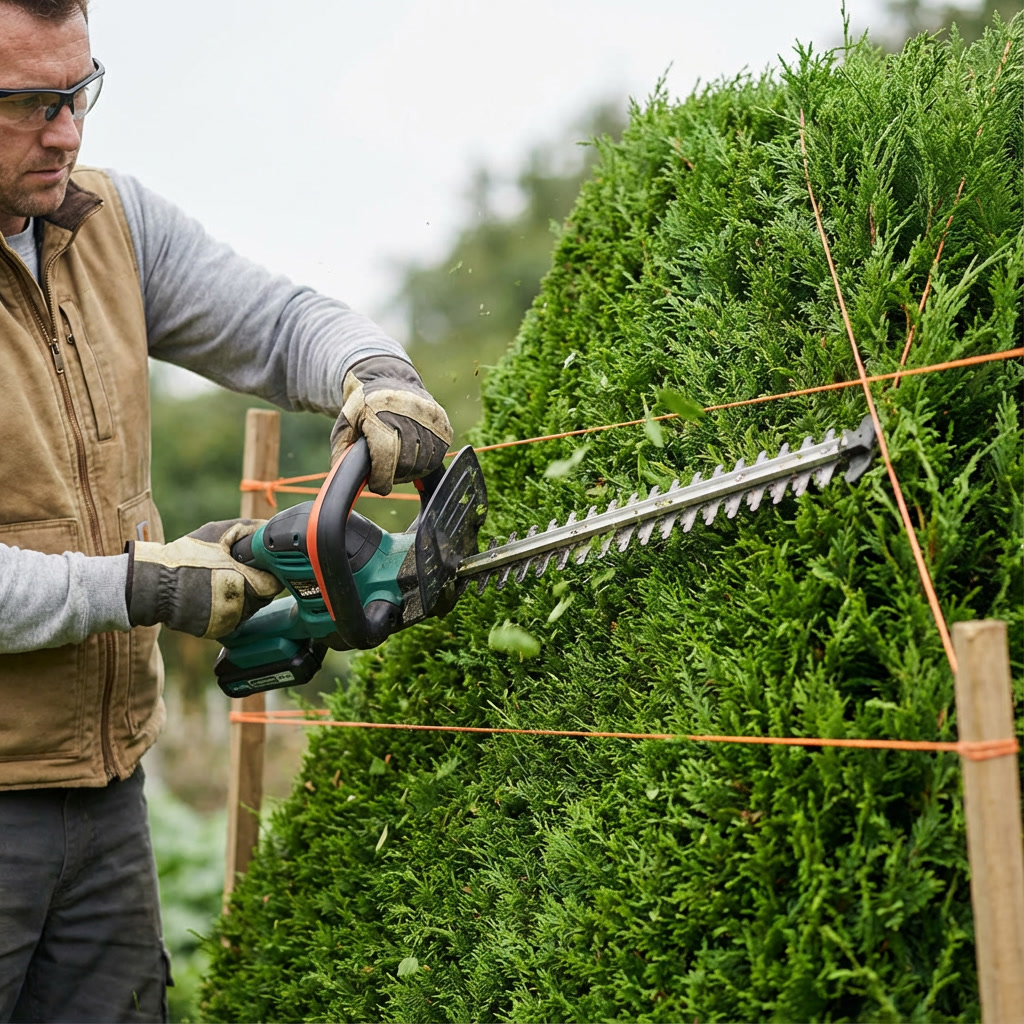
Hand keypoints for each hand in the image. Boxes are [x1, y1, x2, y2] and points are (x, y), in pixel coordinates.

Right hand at [125, 520, 281, 638]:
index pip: (275, 583)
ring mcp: (230, 621)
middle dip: (258, 584)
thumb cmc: (186, 558)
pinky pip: (234, 619)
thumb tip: (267, 528)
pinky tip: (215, 596)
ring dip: (245, 597)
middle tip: (241, 572)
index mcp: (247, 583)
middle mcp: (242, 606)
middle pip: (264, 597)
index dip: (270, 572)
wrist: (154, 586)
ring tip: (224, 582)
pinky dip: (230, 609)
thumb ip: (247, 529)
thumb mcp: (216, 533)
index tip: (262, 565)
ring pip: (250, 609)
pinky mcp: (218, 631)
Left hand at [329, 356, 452, 494]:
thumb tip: (341, 478)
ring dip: (410, 471)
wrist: (389, 380)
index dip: (382, 479)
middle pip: (407, 463)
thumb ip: (341, 454)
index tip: (378, 486)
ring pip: (424, 462)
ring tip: (398, 465)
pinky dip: (425, 463)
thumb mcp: (345, 426)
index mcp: (380, 412)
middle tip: (385, 474)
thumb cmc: (364, 407)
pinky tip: (412, 457)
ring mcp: (429, 418)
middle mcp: (409, 413)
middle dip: (395, 476)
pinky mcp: (443, 425)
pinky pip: (437, 456)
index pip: (386, 455)